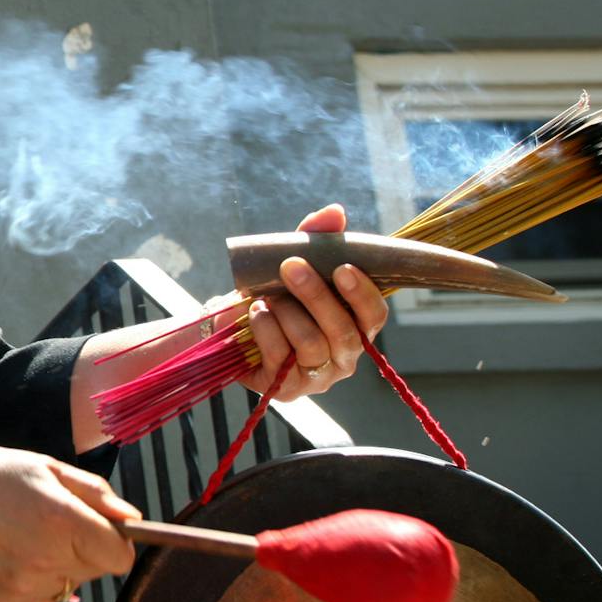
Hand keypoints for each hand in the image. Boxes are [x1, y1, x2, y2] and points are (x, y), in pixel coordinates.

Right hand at [0, 449, 138, 601]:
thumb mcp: (46, 468)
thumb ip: (95, 493)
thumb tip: (132, 519)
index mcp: (65, 522)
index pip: (120, 557)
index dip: (113, 542)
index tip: (96, 529)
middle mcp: (50, 561)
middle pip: (96, 571)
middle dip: (84, 550)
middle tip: (50, 525)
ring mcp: (28, 588)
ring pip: (70, 588)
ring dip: (60, 568)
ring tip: (26, 540)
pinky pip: (44, 601)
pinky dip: (37, 584)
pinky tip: (13, 557)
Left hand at [239, 202, 388, 400]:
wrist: (227, 325)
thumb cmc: (272, 295)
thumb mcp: (293, 263)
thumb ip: (315, 239)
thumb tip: (334, 212)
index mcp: (355, 326)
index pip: (374, 316)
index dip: (363, 294)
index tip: (342, 267)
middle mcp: (343, 357)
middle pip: (343, 331)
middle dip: (316, 296)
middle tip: (291, 266)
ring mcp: (317, 376)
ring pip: (311, 343)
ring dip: (286, 312)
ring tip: (267, 297)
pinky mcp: (287, 389)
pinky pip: (281, 356)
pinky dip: (265, 328)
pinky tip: (255, 314)